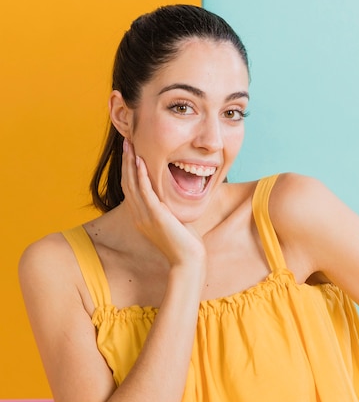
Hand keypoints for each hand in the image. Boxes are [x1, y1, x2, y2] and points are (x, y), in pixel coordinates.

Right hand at [121, 139, 205, 266]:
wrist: (188, 260)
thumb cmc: (185, 243)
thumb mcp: (173, 221)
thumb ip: (168, 208)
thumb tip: (171, 197)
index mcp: (141, 217)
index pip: (130, 188)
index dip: (128, 169)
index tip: (131, 152)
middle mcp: (139, 216)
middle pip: (127, 183)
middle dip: (126, 161)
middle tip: (127, 141)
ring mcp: (145, 216)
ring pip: (132, 184)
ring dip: (131, 163)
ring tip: (130, 145)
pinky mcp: (155, 216)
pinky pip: (145, 192)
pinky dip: (141, 175)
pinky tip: (140, 161)